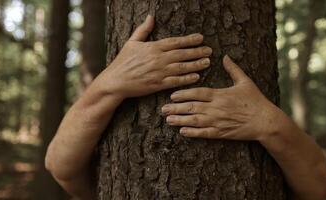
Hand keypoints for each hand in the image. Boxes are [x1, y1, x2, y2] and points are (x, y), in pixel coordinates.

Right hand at [97, 15, 211, 98]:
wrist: (116, 81)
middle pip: (182, 54)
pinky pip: (176, 81)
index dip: (189, 40)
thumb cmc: (123, 62)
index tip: (200, 38)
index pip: (175, 42)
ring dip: (196, 65)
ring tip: (207, 62)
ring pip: (181, 67)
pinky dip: (187, 79)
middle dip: (197, 51)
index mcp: (153, 47)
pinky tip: (196, 77)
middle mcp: (158, 59)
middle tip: (209, 50)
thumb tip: (151, 17)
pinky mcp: (158, 85)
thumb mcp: (131, 42)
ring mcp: (159, 72)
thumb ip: (143, 30)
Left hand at [162, 55, 278, 140]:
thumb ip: (233, 69)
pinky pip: (204, 133)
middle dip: (176, 108)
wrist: (265, 121)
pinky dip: (192, 133)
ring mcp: (217, 121)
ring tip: (168, 120)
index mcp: (220, 94)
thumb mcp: (245, 81)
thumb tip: (225, 56)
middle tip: (162, 109)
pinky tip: (182, 132)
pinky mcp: (221, 132)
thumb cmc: (255, 100)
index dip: (183, 94)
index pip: (197, 93)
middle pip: (191, 107)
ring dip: (180, 120)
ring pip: (194, 121)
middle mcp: (216, 108)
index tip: (172, 95)